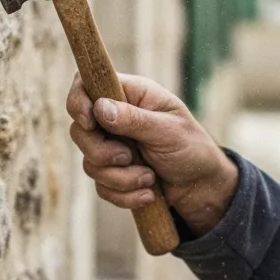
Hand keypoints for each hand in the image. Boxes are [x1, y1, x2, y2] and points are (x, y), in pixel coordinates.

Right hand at [66, 73, 238, 235]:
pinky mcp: (113, 173)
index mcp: (130, 95)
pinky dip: (125, 194)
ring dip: (121, 178)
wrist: (201, 186)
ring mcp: (111, 146)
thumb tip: (99, 107)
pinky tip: (149, 193)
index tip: (89, 122)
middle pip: (80, 131)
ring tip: (150, 179)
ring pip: (90, 163)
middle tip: (129, 157)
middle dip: (102, 152)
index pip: (86, 85)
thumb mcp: (168, 130)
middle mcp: (115, 118)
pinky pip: (102, 186)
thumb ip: (134, 119)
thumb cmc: (191, 148)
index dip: (78, 101)